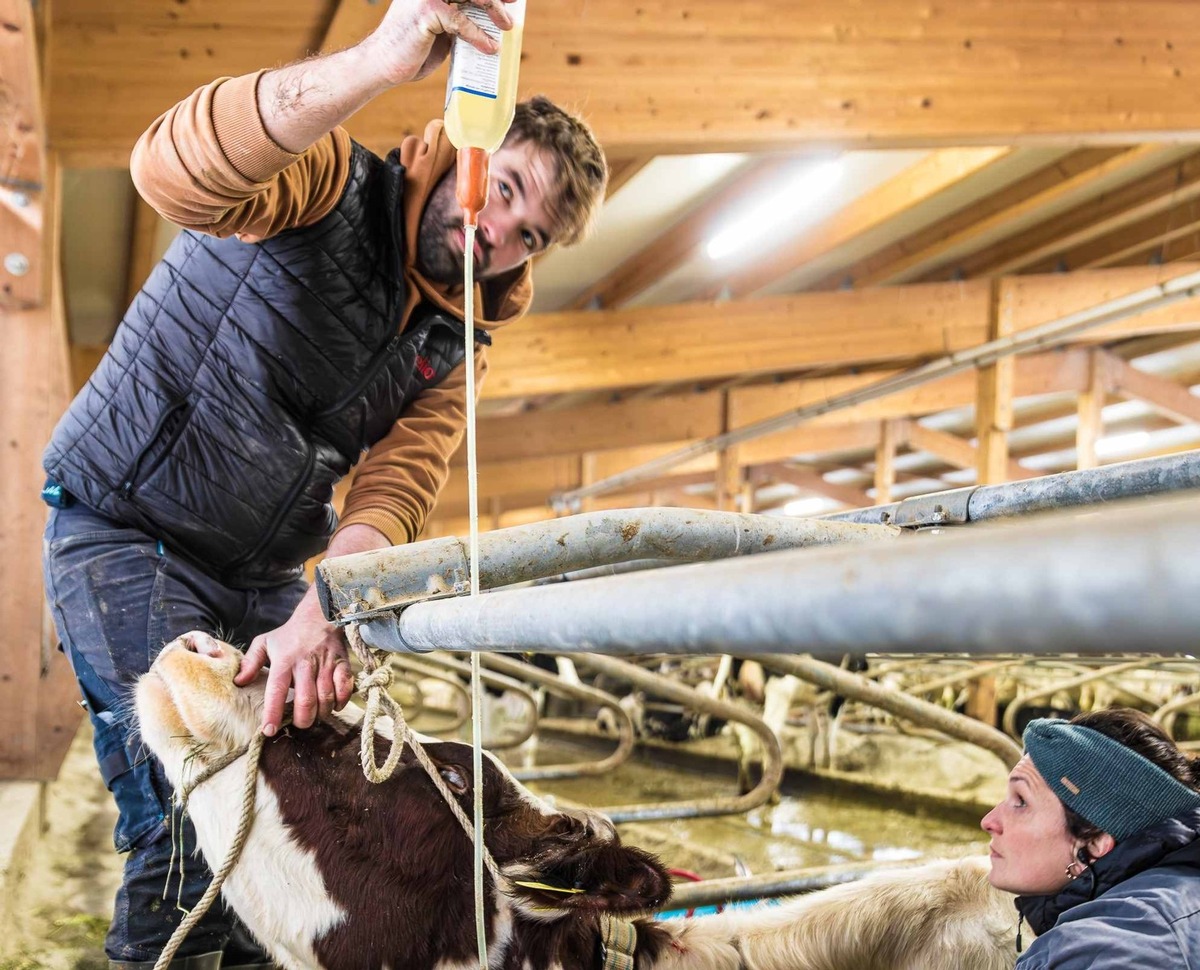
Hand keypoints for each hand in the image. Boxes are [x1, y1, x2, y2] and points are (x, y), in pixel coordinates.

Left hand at [234, 587, 354, 733]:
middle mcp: (305, 664)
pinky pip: (345, 689)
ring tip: (315, 715)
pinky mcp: (342, 664)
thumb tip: (238, 682)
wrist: (319, 615)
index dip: (273, 713)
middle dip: (303, 719)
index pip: (276, 690)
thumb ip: (250, 663)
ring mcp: (326, 665)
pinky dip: (340, 702)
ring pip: (326, 698)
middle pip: (306, 700)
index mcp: (284, 661)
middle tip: (299, 723)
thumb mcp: (264, 642)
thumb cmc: (290, 634)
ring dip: (321, 713)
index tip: (269, 731)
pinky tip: (333, 705)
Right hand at [364, 0, 516, 86]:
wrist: (384, 65)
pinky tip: (490, 47)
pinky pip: (460, 22)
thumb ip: (458, 19)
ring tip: (506, 25)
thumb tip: (487, 20)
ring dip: (492, 8)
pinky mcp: (425, 12)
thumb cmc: (412, 50)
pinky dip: (478, 36)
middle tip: (513, 3)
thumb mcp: (441, 29)